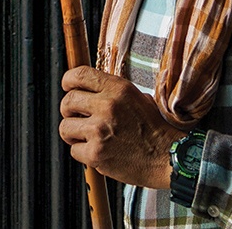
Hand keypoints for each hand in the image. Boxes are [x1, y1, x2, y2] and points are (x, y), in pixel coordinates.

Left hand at [58, 66, 186, 188]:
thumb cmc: (153, 128)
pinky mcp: (96, 153)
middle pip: (67, 101)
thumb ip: (112, 92)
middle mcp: (107, 106)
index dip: (68, 80)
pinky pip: (73, 150)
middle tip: (76, 117)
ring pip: (65, 127)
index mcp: (118, 89)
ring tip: (86, 137)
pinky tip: (96, 152)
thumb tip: (88, 89)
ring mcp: (100, 130)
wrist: (166, 157)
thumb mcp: (137, 97)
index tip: (67, 86)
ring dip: (72, 133)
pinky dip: (82, 153)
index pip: (80, 74)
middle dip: (68, 110)